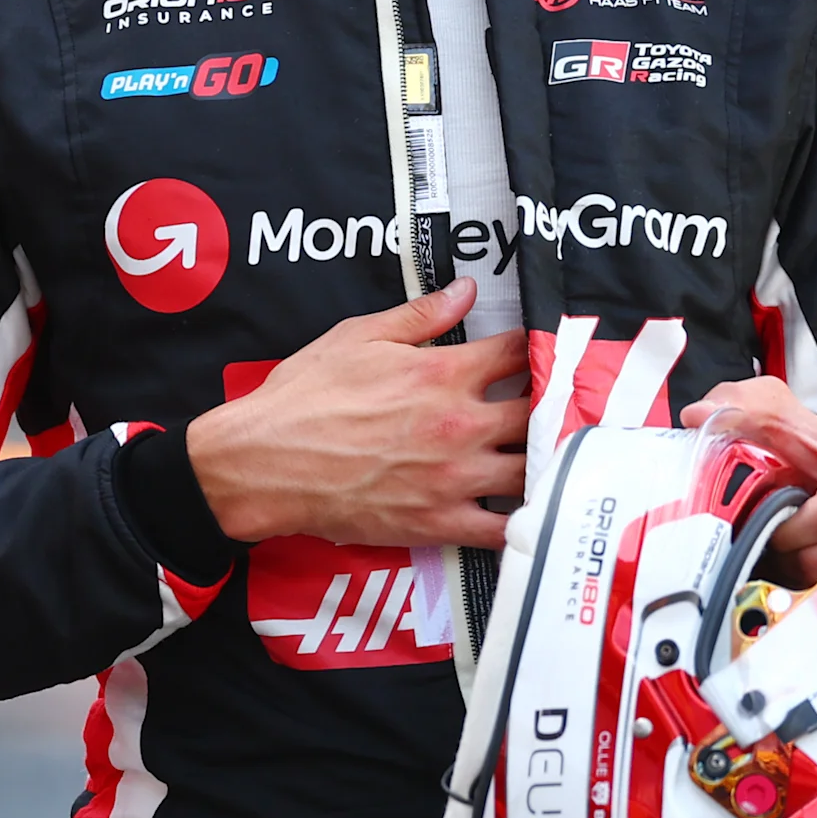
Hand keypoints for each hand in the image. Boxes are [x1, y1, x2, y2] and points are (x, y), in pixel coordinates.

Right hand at [185, 281, 524, 548]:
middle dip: (549, 405)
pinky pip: (503, 527)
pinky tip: (530, 510)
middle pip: (538, 411)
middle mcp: (460, 423)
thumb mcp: (359, 337)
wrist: (263, 464)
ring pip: (532, 468)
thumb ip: (421, 315)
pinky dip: (523, 520)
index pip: (519, 352)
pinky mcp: (440, 521)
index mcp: (444, 372)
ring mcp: (455, 477)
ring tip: (547, 453)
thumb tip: (466, 290)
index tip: (543, 351)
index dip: (537, 347)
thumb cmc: (304, 398)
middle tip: (553, 405)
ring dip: (544, 458)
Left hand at [678, 374, 816, 583]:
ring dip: (796, 569)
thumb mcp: (769, 409)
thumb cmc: (801, 439)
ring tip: (782, 547)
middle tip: (770, 537)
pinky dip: (810, 583)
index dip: (791, 530)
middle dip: (788, 552)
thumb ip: (736, 407)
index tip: (769, 523)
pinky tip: (797, 562)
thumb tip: (698, 415)